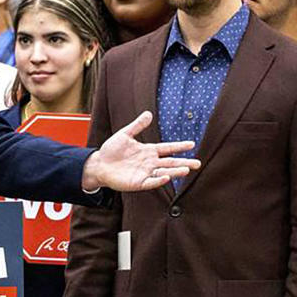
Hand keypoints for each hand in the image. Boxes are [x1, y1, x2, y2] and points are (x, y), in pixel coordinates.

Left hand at [81, 111, 200, 191]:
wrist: (98, 164)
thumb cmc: (111, 150)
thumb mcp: (125, 134)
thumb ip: (137, 125)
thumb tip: (148, 114)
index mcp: (148, 151)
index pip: (167, 148)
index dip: (179, 146)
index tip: (192, 144)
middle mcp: (149, 162)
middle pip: (170, 162)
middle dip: (184, 162)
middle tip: (198, 163)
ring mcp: (145, 173)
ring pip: (164, 172)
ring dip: (175, 172)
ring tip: (187, 169)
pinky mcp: (138, 183)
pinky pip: (151, 181)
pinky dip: (159, 180)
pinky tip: (166, 177)